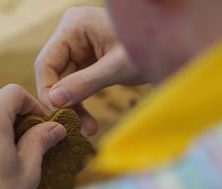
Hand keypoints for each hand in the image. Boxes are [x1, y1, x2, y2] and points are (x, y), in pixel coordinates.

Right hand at [35, 6, 140, 135]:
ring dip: (74, 106)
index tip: (57, 116)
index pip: (46, 62)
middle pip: (54, 74)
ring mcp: (79, 46)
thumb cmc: (152, 47)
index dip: (48, 91)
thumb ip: (84, 83)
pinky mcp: (88, 59)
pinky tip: (88, 121)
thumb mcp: (117, 68)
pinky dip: (82, 102)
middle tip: (74, 127)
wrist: (175, 45)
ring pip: (64, 82)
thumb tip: (54, 100)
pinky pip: (76, 84)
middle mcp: (71, 34)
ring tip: (87, 129)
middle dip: (65, 102)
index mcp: (74, 26)